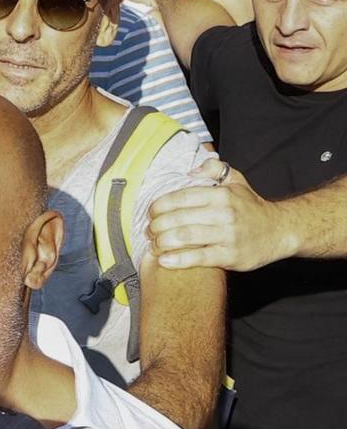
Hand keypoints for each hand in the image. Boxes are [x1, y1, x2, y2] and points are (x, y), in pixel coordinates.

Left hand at [149, 160, 294, 270]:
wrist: (280, 231)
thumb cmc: (251, 207)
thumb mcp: (237, 181)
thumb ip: (214, 168)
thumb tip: (190, 171)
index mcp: (221, 195)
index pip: (180, 197)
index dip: (159, 206)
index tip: (151, 213)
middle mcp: (224, 213)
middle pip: (178, 219)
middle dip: (156, 226)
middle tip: (149, 231)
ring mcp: (228, 235)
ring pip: (184, 237)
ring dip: (162, 242)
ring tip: (154, 245)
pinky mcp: (230, 256)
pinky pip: (198, 258)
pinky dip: (177, 260)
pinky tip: (164, 260)